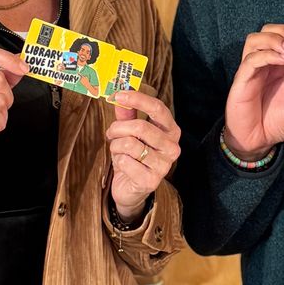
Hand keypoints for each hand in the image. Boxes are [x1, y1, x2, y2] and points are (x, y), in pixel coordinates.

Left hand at [105, 92, 180, 221]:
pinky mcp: (151, 181)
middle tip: (110, 132)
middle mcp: (172, 147)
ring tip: (117, 151)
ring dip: (116, 146)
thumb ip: (127, 115)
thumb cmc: (132, 157)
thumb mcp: (129, 133)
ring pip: (130, 144)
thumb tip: (120, 97)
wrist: (131, 189)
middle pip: (140, 126)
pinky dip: (117, 161)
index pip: (158, 108)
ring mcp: (164, 165)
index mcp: (171, 131)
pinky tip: (122, 166)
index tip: (118, 95)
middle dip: (118, 128)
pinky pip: (125, 162)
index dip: (138, 99)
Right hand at [224, 25, 283, 159]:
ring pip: (256, 39)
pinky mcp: (243, 78)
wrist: (257, 140)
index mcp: (281, 65)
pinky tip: (281, 60)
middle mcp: (266, 62)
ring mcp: (253, 68)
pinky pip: (252, 59)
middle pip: (271, 31)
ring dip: (276, 39)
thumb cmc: (275, 121)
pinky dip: (267, 55)